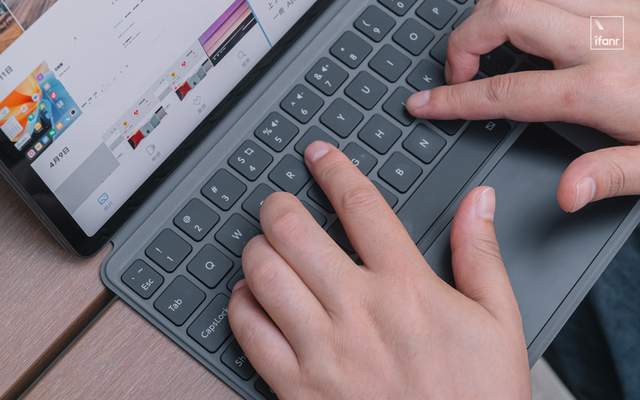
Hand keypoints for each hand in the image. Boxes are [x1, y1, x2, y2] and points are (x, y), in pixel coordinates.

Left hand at [229, 141, 529, 398]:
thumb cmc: (476, 397)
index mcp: (405, 288)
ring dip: (255, 249)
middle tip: (279, 203)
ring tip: (263, 246)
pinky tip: (253, 298)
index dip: (335, 170)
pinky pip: (248, 332)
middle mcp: (357, 311)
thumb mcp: (498, 321)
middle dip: (278, 205)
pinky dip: (241, 304)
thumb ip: (480, 255)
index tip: (319, 156)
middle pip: (293, 232)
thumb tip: (477, 202)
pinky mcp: (296, 387)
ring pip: (262, 274)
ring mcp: (322, 350)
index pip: (360, 207)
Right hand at [406, 0, 639, 212]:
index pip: (504, 91)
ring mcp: (614, 7)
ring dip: (494, 12)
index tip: (424, 103)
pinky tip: (530, 20)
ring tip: (490, 42)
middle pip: (503, 16)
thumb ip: (614, 173)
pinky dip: (529, 0)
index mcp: (601, 89)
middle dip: (463, 41)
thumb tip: (566, 194)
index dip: (454, 99)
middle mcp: (601, 39)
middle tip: (459, 71)